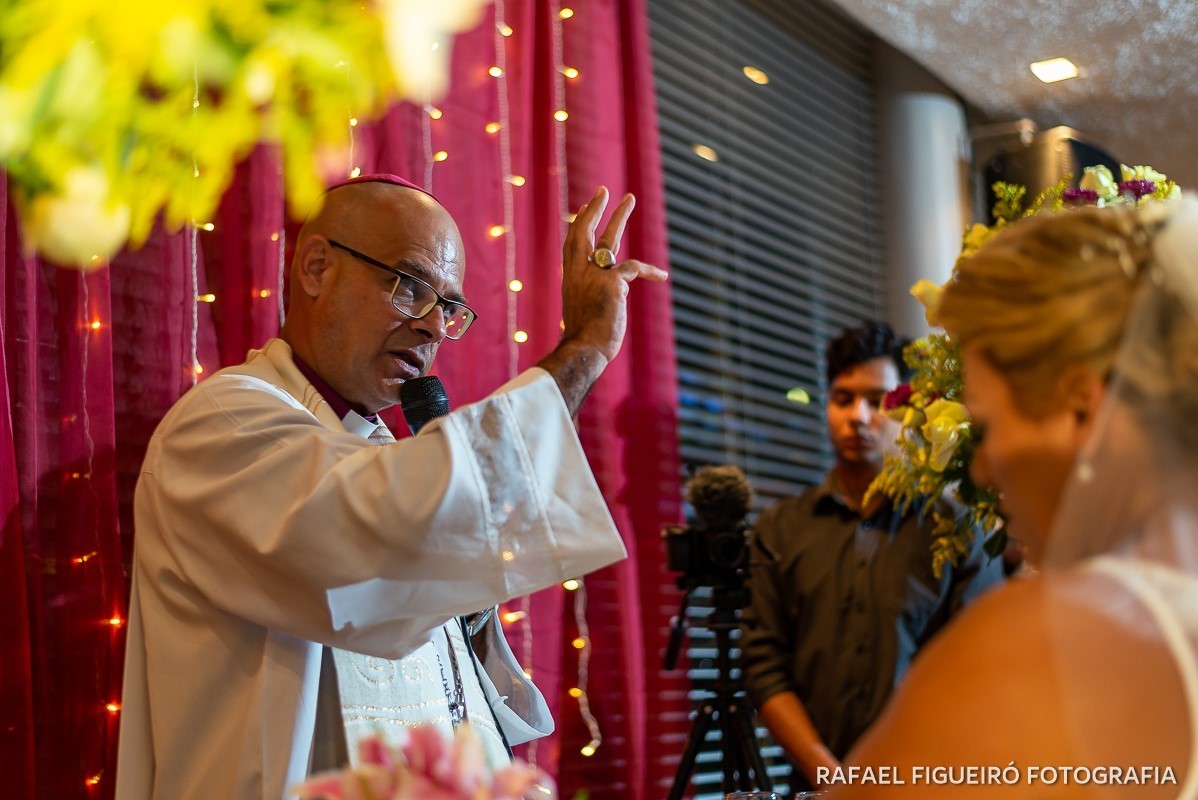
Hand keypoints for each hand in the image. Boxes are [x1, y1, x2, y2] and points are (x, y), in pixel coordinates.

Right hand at [560, 186, 667, 360]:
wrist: (584, 349)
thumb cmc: (584, 339)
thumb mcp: (583, 313)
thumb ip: (591, 298)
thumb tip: (606, 299)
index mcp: (569, 279)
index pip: (572, 245)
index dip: (578, 226)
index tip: (581, 210)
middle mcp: (578, 273)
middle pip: (583, 232)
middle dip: (593, 209)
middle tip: (602, 191)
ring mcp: (594, 275)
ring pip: (608, 238)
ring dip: (620, 216)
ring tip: (630, 198)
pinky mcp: (612, 283)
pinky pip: (634, 268)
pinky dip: (651, 271)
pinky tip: (662, 276)